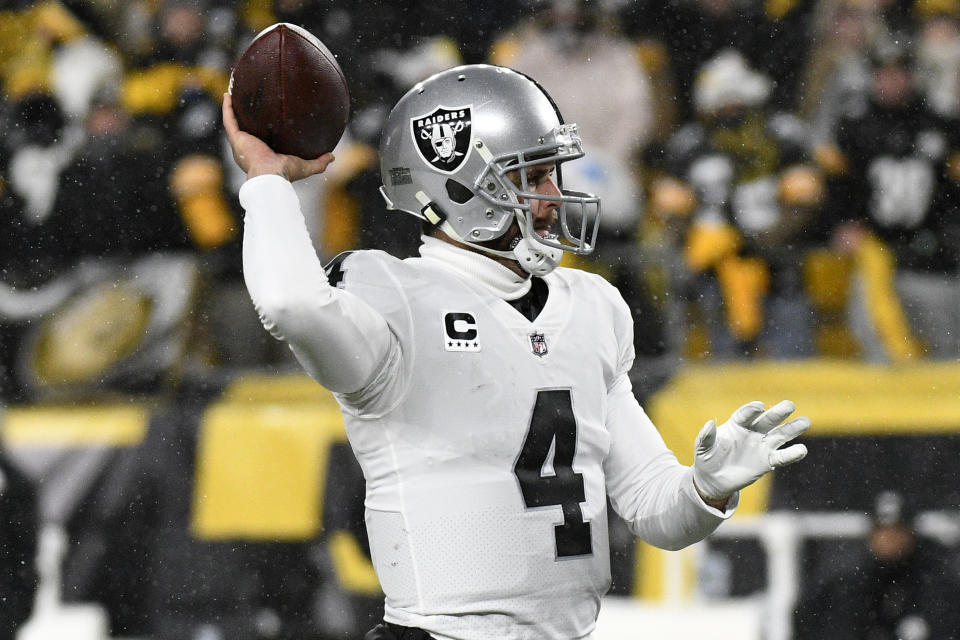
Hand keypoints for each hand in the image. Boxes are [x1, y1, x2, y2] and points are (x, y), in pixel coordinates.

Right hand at [221, 93, 334, 180]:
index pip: (262, 141)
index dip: (261, 131)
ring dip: (232, 109)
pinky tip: (228, 94)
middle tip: (248, 104)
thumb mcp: (305, 166)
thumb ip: (318, 162)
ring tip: (233, 95)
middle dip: (245, 118)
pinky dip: (227, 108)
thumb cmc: (286, 173)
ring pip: (234, 123)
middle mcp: (250, 149)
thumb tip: (332, 156)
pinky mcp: (236, 138)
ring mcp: (242, 143)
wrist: (271, 176)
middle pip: (246, 130)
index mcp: (263, 155)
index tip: (266, 120)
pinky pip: (229, 120)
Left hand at [693, 400, 809, 500]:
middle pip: (768, 420)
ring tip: (805, 421)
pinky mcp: (767, 461)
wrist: (714, 479)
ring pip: (780, 435)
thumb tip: (709, 424)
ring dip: (792, 429)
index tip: (760, 406)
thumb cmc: (707, 458)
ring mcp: (762, 446)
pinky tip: (802, 450)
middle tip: (790, 405)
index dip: (752, 410)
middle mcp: (752, 432)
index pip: (746, 414)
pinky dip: (792, 454)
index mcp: (736, 424)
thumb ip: (706, 437)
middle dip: (778, 412)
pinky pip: (782, 456)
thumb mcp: (702, 448)